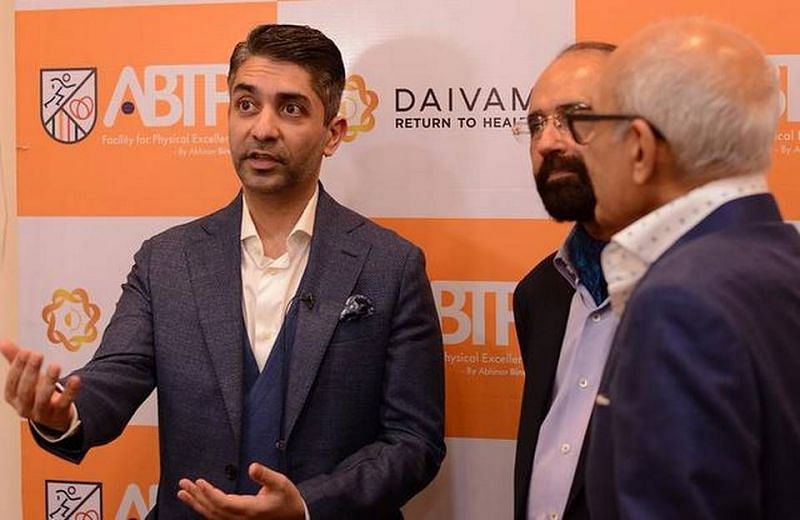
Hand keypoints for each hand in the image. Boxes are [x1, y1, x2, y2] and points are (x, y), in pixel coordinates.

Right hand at [1, 340, 79, 432]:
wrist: (53, 416)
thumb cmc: (35, 391)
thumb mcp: (24, 377)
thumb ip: (15, 360)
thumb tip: (2, 342)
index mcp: (12, 397)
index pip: (12, 383)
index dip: (18, 367)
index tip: (26, 351)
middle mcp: (24, 407)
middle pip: (26, 390)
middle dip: (31, 372)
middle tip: (38, 355)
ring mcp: (42, 412)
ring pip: (43, 398)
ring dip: (50, 381)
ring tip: (55, 365)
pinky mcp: (59, 413)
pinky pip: (65, 402)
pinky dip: (70, 391)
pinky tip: (76, 379)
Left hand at [177, 463, 304, 519]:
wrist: (295, 517)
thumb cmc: (288, 500)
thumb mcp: (281, 483)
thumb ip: (265, 475)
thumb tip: (252, 466)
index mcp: (250, 509)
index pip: (222, 503)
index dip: (208, 493)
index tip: (198, 481)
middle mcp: (241, 519)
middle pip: (212, 510)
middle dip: (196, 496)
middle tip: (183, 484)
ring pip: (212, 516)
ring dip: (196, 504)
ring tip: (183, 493)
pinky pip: (216, 518)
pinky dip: (204, 510)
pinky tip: (198, 503)